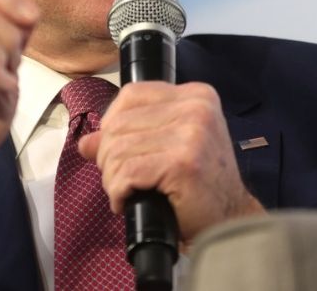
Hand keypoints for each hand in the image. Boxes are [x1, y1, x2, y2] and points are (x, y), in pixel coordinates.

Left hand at [78, 81, 263, 247]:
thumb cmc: (199, 185)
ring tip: (128, 193)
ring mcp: (192, 133)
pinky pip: (127, 172)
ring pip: (117, 149)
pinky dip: (118, 192)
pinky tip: (128, 203)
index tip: (119, 151)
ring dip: (112, 179)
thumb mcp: (166, 149)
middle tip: (124, 181)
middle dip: (109, 158)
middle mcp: (196, 107)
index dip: (112, 124)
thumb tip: (86, 142)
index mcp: (195, 95)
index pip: (130, 95)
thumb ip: (127, 137)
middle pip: (118, 124)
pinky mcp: (183, 162)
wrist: (230, 221)